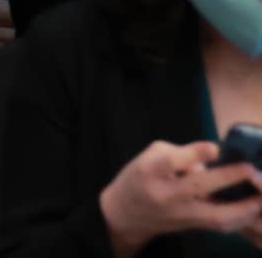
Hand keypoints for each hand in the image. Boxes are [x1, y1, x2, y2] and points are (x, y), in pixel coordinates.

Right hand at [99, 140, 261, 255]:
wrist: (126, 214)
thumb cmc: (139, 177)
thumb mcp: (149, 156)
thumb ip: (180, 154)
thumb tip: (212, 161)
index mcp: (150, 171)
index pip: (172, 162)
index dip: (195, 154)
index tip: (216, 148)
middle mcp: (165, 194)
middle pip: (198, 187)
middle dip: (227, 177)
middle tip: (250, 169)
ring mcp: (180, 213)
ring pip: (215, 215)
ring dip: (242, 207)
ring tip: (260, 197)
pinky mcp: (192, 226)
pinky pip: (221, 226)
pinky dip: (240, 218)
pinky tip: (253, 209)